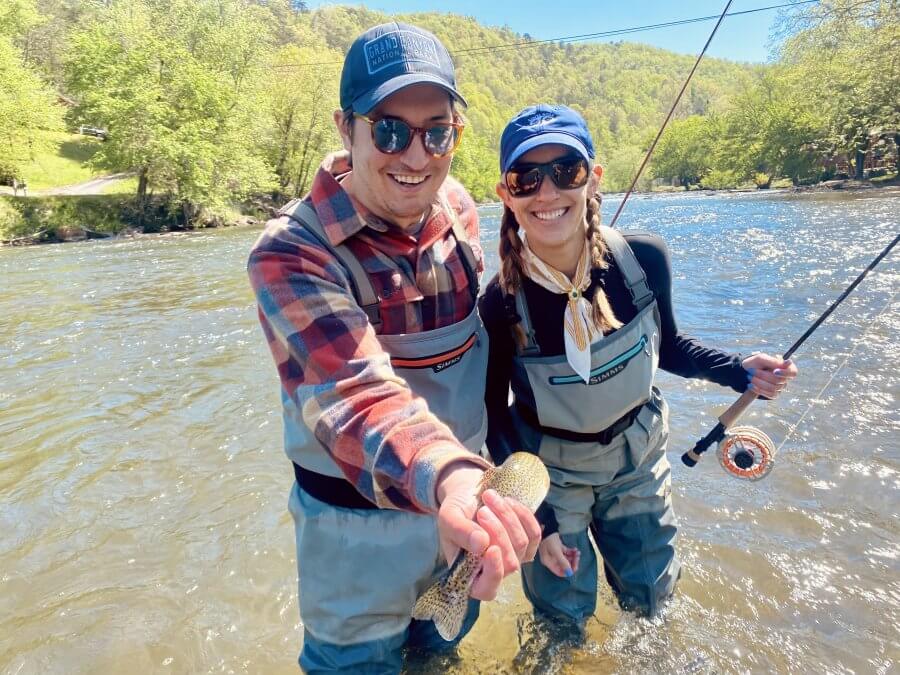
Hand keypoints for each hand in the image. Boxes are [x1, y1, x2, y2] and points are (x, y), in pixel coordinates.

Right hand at [436, 463, 541, 600]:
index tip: (491, 549)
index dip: (493, 573)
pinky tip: (507, 501)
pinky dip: (522, 514)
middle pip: (509, 563)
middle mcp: (494, 572)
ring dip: (506, 517)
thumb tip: (482, 544)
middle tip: (482, 510)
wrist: (469, 494)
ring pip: (521, 544)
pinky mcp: (527, 543)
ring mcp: (513, 558)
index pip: (487, 589)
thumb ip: (460, 531)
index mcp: (469, 575)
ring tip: (489, 497)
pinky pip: (534, 533)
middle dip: (497, 532)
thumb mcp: (449, 517)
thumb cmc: (456, 511)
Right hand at [538, 533, 580, 577]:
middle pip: (564, 566)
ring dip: (573, 557)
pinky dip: (572, 552)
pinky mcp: (559, 548)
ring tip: (577, 552)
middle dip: (572, 563)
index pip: (559, 572)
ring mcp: (555, 554)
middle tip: (577, 558)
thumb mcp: (555, 551)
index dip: (568, 571)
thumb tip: (569, 572)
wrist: (547, 527)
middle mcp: (552, 560)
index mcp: (549, 562)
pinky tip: (575, 549)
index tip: (575, 567)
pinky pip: (567, 553)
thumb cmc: (549, 540)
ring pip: (567, 559)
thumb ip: (563, 561)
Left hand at [742, 353, 797, 399]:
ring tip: (749, 377)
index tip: (774, 371)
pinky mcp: (773, 394)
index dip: (785, 373)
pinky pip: (770, 395)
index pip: (793, 372)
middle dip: (763, 375)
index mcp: (784, 367)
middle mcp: (784, 378)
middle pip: (779, 380)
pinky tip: (751, 385)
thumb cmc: (754, 363)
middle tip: (751, 370)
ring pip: (773, 388)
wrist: (744, 372)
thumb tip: (788, 362)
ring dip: (758, 382)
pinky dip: (758, 389)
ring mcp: (780, 387)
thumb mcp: (761, 358)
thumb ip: (774, 361)